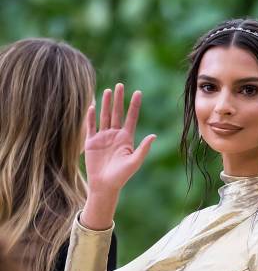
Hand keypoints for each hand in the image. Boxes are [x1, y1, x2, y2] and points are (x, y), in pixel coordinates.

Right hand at [82, 84, 156, 228]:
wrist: (104, 186)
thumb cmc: (121, 176)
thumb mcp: (134, 162)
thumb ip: (143, 149)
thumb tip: (153, 136)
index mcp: (126, 139)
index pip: (131, 118)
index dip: (134, 106)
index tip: (138, 92)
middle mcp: (115, 135)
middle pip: (117, 113)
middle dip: (119, 100)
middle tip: (121, 85)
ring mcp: (103, 137)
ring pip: (105, 116)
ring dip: (106, 104)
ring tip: (108, 90)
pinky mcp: (91, 142)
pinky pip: (90, 126)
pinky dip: (91, 117)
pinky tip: (92, 106)